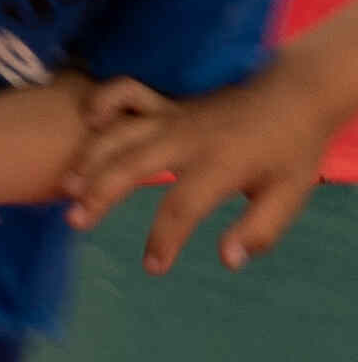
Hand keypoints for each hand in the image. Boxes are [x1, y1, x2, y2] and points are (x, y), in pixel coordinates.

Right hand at [77, 70, 342, 271]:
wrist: (293, 95)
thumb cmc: (290, 151)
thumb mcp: (289, 196)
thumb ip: (259, 231)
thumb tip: (227, 260)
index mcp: (220, 165)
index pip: (181, 208)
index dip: (162, 240)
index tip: (153, 267)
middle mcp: (186, 139)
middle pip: (130, 165)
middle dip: (99, 195)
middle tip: (76, 222)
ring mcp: (172, 116)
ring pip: (118, 134)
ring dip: (89, 159)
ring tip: (68, 188)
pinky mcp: (166, 103)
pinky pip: (125, 94)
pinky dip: (102, 104)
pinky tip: (88, 124)